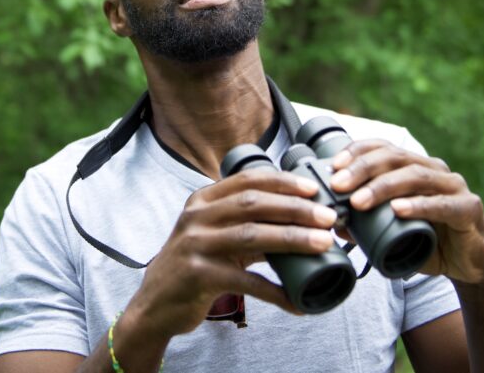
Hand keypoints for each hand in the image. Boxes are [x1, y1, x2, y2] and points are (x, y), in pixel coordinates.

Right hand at [126, 168, 338, 338]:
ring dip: (292, 239)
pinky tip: (296, 299)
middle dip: (296, 208)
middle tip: (328, 217)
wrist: (155, 303)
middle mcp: (197, 217)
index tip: (314, 189)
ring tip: (322, 244)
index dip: (284, 182)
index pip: (248, 180)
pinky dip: (275, 291)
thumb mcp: (217, 236)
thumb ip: (249, 224)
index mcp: (203, 200)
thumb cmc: (195, 265)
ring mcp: (196, 245)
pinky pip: (245, 281)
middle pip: (253, 204)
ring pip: (252, 235)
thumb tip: (302, 222)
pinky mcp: (199, 275)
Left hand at [328, 140, 483, 284]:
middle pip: (395, 157)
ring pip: (416, 176)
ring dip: (383, 187)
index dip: (358, 152)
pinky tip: (398, 210)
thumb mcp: (393, 234)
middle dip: (363, 168)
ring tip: (359, 201)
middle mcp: (434, 170)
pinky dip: (419, 206)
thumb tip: (334, 223)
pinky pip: (442, 204)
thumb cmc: (429, 242)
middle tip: (338, 184)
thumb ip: (367, 227)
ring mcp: (454, 187)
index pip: (384, 148)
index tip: (333, 165)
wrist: (470, 267)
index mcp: (415, 167)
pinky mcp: (469, 208)